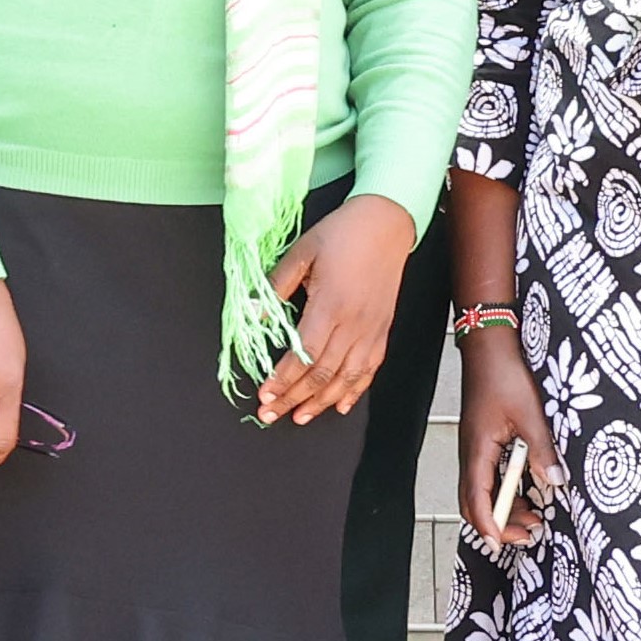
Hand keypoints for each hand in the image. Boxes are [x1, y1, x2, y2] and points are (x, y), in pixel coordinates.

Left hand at [255, 196, 416, 425]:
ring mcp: (372, 329)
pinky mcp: (383, 329)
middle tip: (271, 414)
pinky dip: (354, 390)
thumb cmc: (343, 232)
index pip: (304, 355)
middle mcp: (354, 322)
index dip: (283, 379)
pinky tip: (340, 405)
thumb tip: (254, 311)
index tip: (265, 394)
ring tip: (300, 417)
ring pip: (347, 378)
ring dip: (322, 402)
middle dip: (294, 398)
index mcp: (331, 304)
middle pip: (323, 373)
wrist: (386, 223)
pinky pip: (369, 368)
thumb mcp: (302, 251)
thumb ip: (276, 284)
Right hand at [457, 326, 565, 545]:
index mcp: (478, 450)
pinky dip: (508, 489)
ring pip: (484, 490)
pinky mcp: (485, 440)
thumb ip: (542, 452)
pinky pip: (491, 474)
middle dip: (500, 523)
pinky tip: (529, 489)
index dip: (489, 526)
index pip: (477, 500)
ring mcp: (477, 447)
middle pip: (476, 502)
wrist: (490, 344)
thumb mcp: (530, 415)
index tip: (503, 545)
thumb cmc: (504, 374)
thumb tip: (556, 484)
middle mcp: (472, 453)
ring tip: (535, 516)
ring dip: (506, 507)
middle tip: (530, 534)